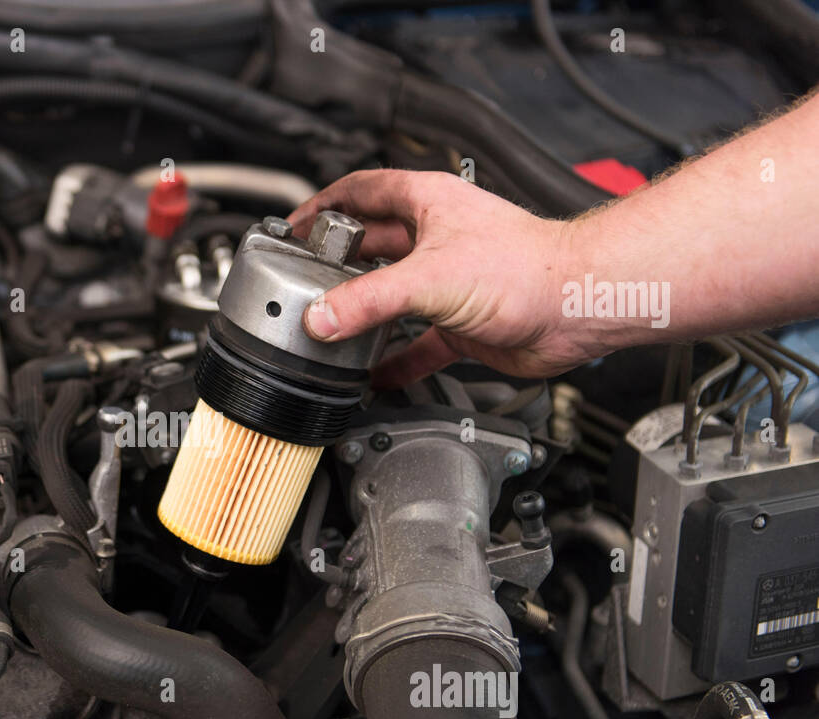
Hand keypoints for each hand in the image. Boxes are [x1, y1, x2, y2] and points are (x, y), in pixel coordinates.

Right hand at [289, 170, 599, 386]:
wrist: (578, 307)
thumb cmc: (528, 269)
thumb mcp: (431, 278)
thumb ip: (369, 300)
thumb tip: (321, 317)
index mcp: (428, 203)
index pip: (361, 192)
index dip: (323, 205)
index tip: (293, 226)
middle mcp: (436, 237)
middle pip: (371, 246)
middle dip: (336, 265)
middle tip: (302, 282)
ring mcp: (449, 280)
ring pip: (391, 294)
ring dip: (362, 313)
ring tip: (329, 327)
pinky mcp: (461, 320)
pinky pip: (416, 341)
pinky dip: (395, 358)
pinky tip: (375, 373)